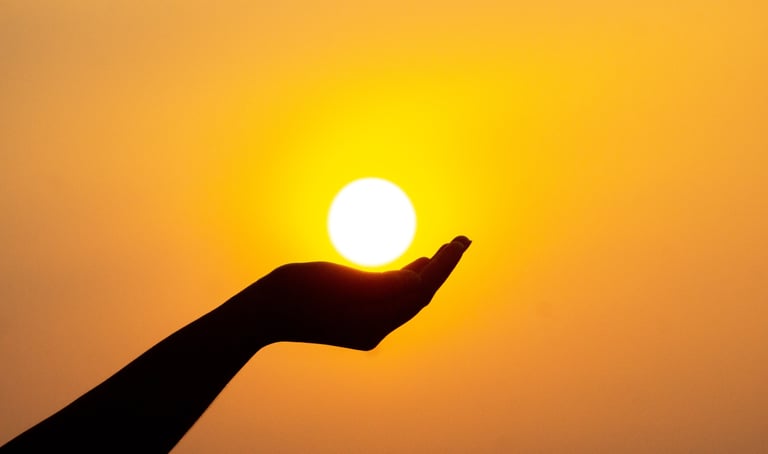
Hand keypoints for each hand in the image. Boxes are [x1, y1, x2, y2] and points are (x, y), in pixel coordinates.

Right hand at [247, 236, 470, 350]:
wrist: (261, 313)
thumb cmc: (296, 289)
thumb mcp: (341, 279)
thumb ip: (383, 282)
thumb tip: (418, 278)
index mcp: (374, 322)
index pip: (422, 290)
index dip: (444, 265)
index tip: (461, 241)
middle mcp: (376, 331)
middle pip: (420, 297)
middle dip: (442, 268)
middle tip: (462, 240)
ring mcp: (366, 329)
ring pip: (407, 301)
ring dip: (426, 275)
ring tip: (445, 251)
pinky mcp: (357, 324)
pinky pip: (391, 303)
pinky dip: (404, 283)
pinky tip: (413, 266)